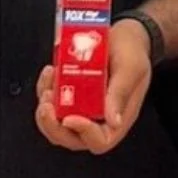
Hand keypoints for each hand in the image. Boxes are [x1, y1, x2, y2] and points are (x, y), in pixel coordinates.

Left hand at [35, 18, 154, 154]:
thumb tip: (113, 121)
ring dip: (45, 110)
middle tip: (46, 106)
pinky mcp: (68, 95)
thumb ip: (121, 93)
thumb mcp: (131, 68)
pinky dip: (44, 89)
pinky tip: (50, 71)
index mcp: (117, 119)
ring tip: (48, 85)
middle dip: (53, 126)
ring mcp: (81, 107)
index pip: (100, 141)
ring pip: (55, 124)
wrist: (124, 36)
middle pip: (71, 138)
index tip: (72, 117)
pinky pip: (50, 102)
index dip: (84, 134)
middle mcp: (97, 118)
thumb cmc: (133, 53)